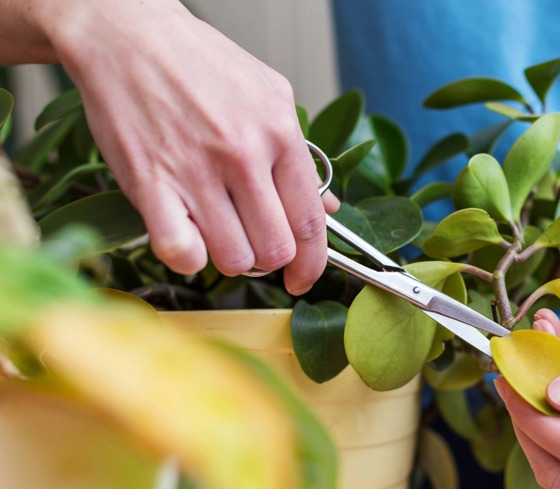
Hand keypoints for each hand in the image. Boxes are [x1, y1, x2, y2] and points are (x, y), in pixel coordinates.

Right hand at [41, 0, 338, 293]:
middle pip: (275, 249)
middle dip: (269, 260)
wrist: (128, 35)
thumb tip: (326, 208)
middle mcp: (242, 154)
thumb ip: (300, 156)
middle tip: (254, 244)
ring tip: (218, 232)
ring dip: (229, 257)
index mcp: (279, 132)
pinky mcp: (150, 184)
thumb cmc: (199, 64)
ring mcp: (196, 171)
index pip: (310, 221)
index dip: (313, 263)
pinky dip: (187, 258)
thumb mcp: (269, 95)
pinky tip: (186, 236)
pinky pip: (181, 254)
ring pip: (233, 259)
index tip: (304, 278)